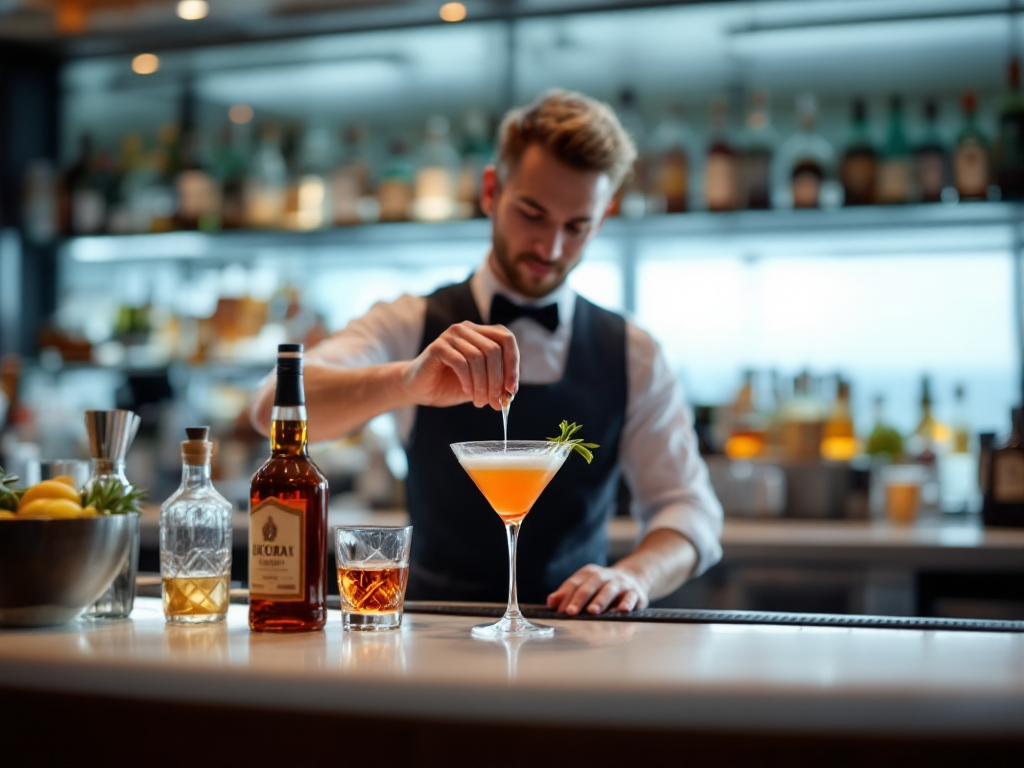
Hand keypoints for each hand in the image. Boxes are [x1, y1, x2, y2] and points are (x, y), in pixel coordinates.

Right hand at [403, 321, 518, 409]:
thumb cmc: (450, 384)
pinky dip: (468, 381)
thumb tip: (510, 392)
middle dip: (497, 380)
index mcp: (480, 332)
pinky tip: (468, 393)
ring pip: (478, 357)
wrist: (419, 388)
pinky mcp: (438, 347)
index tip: (512, 389)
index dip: (513, 364)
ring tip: (480, 402)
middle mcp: (466, 329)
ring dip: (483, 384)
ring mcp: (451, 335)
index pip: (507, 339)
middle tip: (495, 401)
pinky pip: (461, 363)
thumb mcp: (479, 383)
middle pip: (494, 350)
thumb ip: (495, 383)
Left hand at [546, 564, 649, 615]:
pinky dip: (627, 603)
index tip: (560, 610)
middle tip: (571, 612)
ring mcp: (620, 583)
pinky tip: (622, 611)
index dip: (566, 596)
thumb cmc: (602, 586)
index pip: (575, 583)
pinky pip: (631, 597)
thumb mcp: (585, 585)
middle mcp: (604, 576)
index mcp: (589, 573)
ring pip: (609, 590)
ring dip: (600, 600)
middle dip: (580, 598)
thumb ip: (567, 594)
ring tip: (592, 611)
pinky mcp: (635, 592)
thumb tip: (550, 603)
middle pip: (590, 585)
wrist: (633, 577)